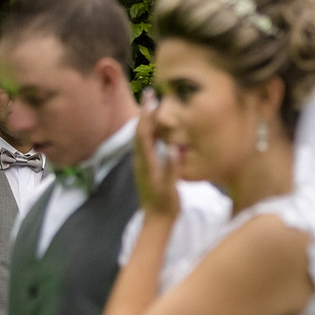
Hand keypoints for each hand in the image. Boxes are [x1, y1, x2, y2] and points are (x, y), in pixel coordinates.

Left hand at [133, 88, 179, 219]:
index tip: (151, 97)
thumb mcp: (171, 187)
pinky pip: (144, 144)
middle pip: (139, 130)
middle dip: (144, 112)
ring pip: (140, 136)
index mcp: (146, 162)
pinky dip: (149, 131)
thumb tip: (174, 147)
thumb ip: (172, 167)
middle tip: (150, 94)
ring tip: (153, 107)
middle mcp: (140, 160)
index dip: (146, 114)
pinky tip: (156, 129)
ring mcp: (141, 164)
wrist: (156, 221)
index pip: (144, 132)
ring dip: (145, 120)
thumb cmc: (166, 205)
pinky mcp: (145, 168)